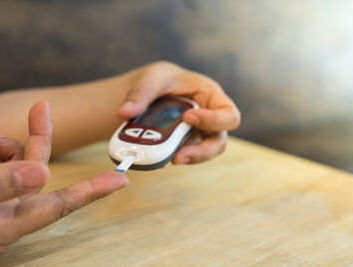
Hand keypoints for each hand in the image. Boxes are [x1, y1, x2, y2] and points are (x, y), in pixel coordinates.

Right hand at [0, 102, 127, 255]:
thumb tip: (43, 173)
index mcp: (4, 227)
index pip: (58, 206)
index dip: (91, 192)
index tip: (121, 180)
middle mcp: (3, 217)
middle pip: (35, 174)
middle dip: (38, 138)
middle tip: (41, 107)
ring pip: (11, 165)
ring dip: (0, 141)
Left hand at [118, 61, 240, 164]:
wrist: (149, 92)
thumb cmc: (158, 80)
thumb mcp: (151, 79)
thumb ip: (140, 93)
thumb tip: (124, 112)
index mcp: (211, 96)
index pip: (228, 114)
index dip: (215, 120)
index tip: (189, 118)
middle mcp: (210, 117)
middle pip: (219, 141)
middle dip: (202, 151)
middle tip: (178, 156)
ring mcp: (198, 134)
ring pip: (203, 152)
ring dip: (188, 158)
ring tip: (169, 160)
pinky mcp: (184, 144)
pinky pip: (184, 154)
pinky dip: (173, 156)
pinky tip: (159, 156)